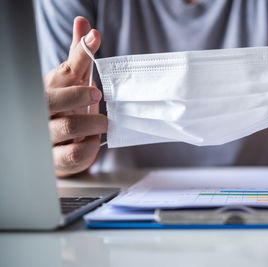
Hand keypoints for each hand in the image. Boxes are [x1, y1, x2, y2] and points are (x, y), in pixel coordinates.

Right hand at [44, 17, 106, 176]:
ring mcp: (47, 136)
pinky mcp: (56, 159)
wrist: (56, 147)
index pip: (64, 69)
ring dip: (93, 123)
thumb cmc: (67, 109)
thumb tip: (83, 23)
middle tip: (97, 95)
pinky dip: (92, 145)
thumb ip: (78, 57)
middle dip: (79, 95)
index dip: (82, 53)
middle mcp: (44, 111)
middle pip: (55, 100)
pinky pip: (76, 153)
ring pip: (68, 126)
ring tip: (102, 122)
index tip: (95, 38)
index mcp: (50, 89)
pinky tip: (93, 139)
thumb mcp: (72, 83)